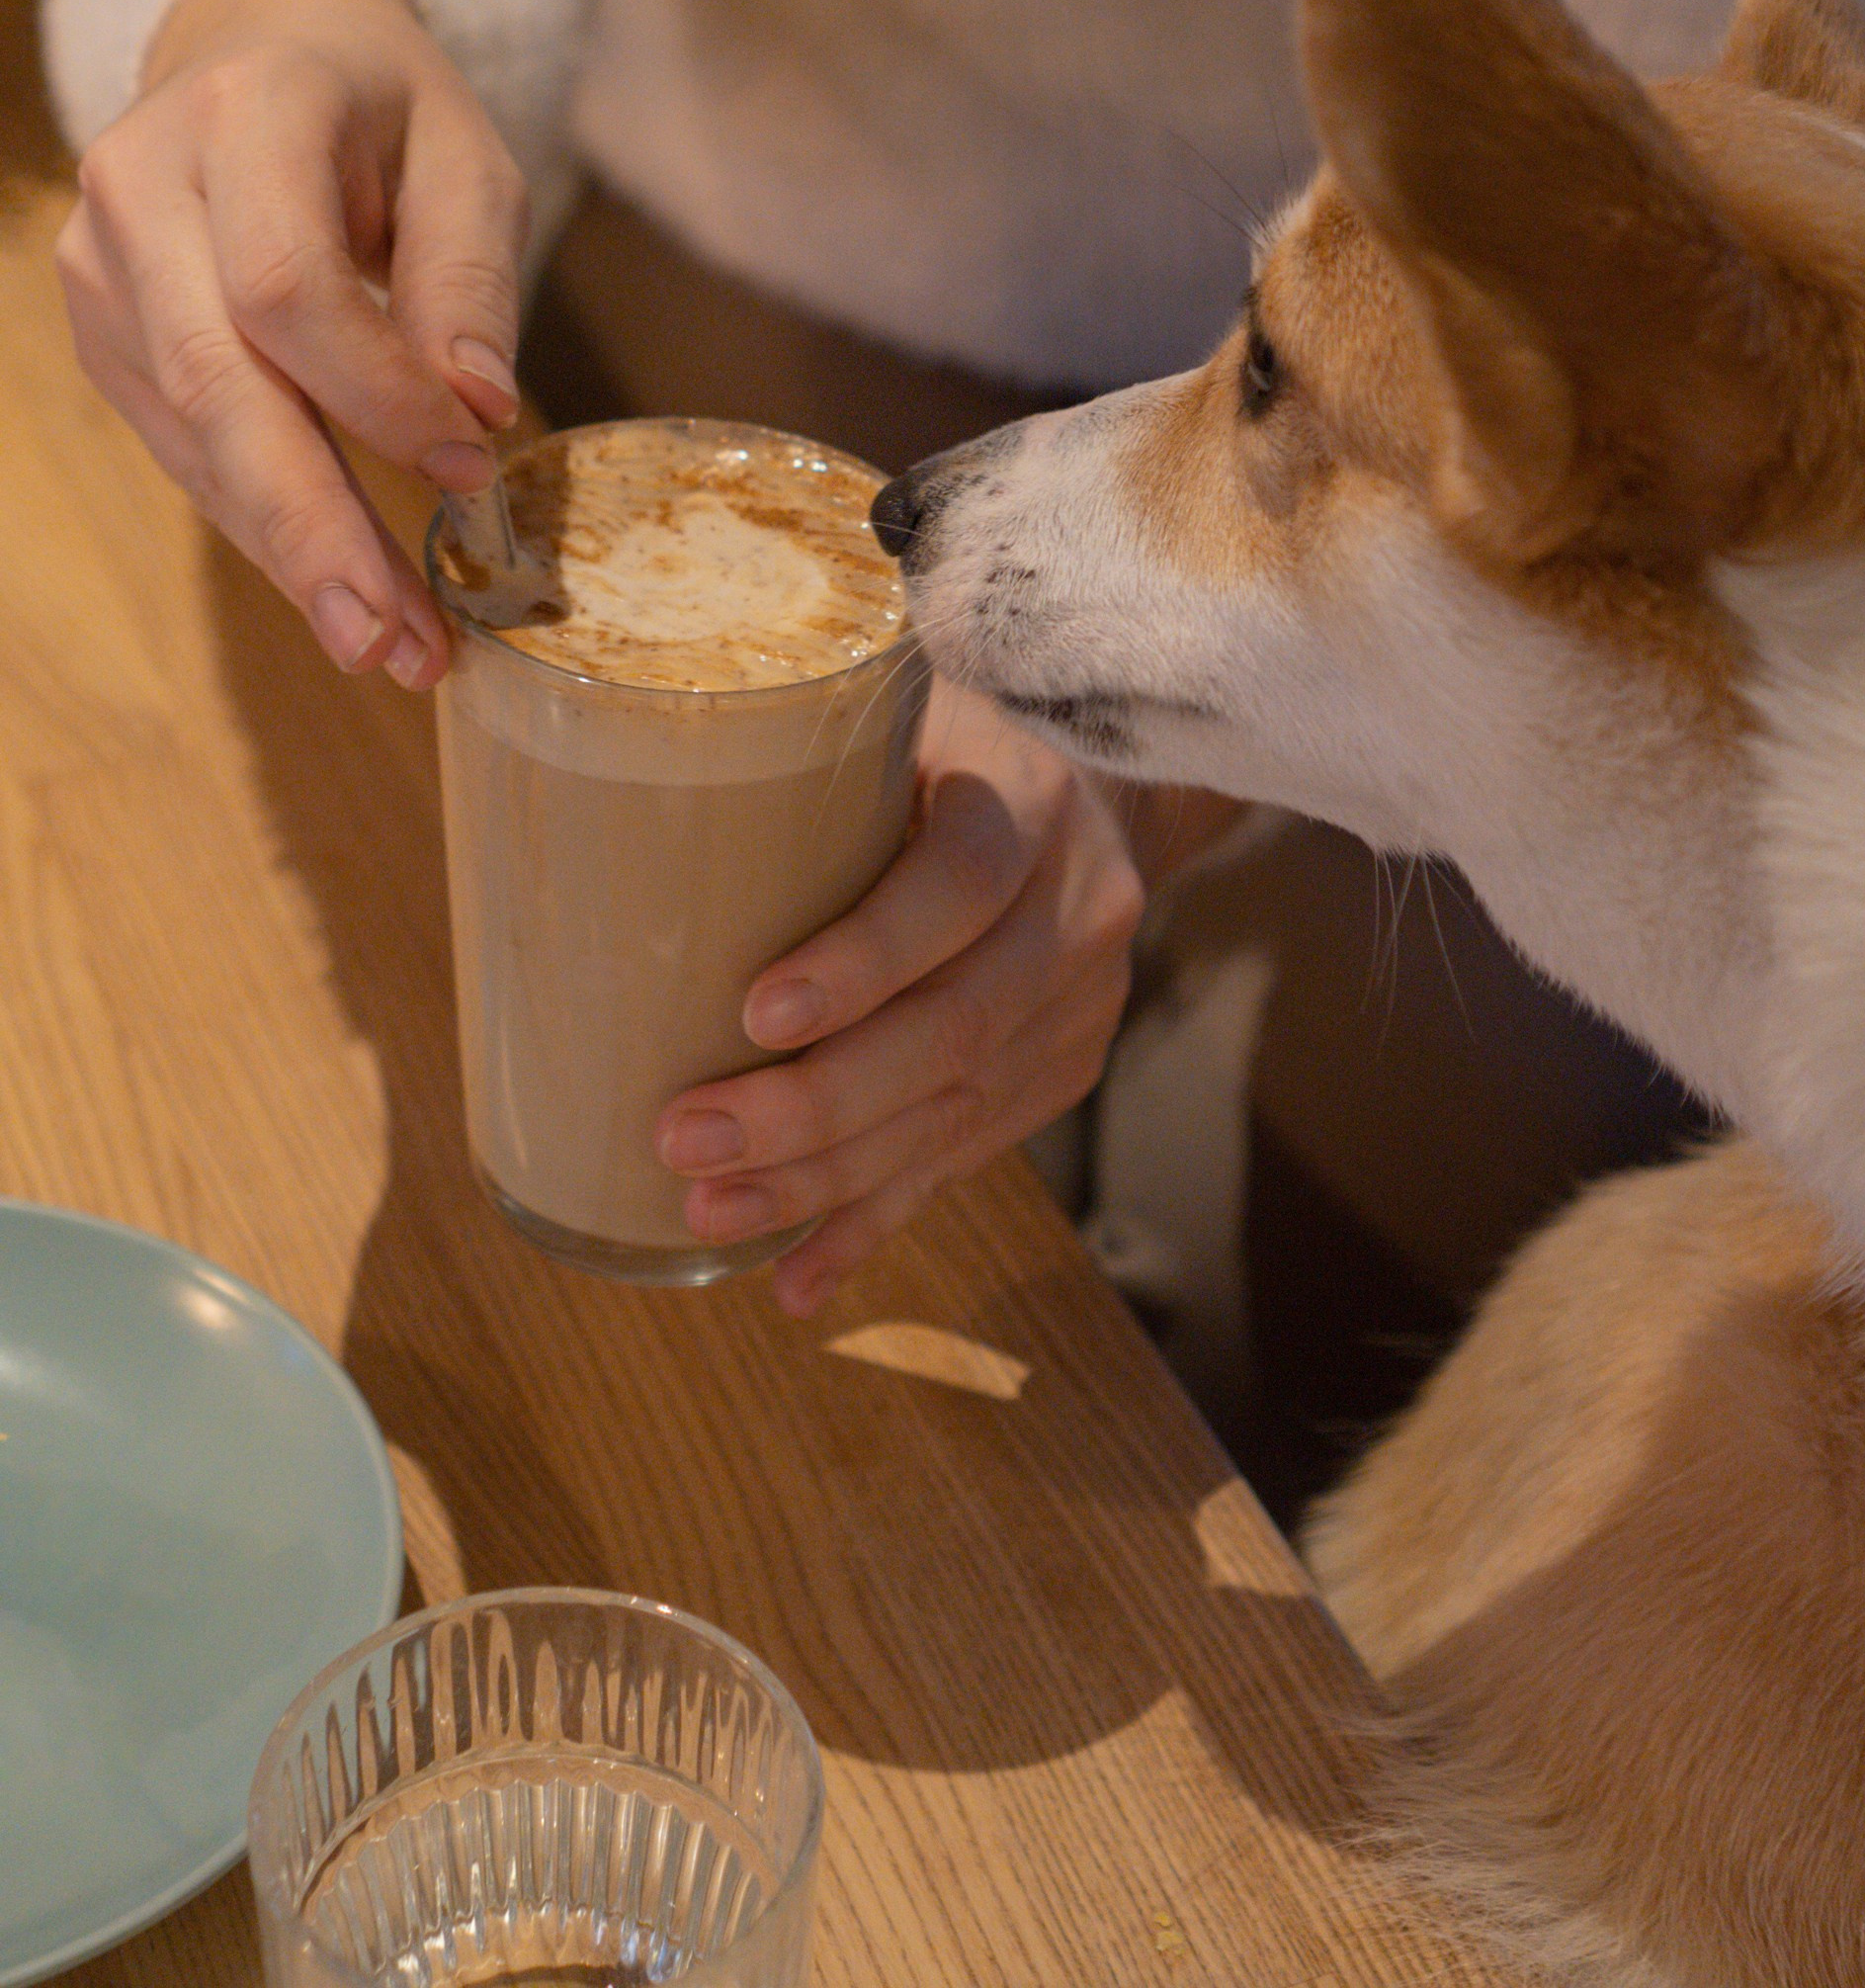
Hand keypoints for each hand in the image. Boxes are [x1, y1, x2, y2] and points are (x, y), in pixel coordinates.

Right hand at [55, 0, 527, 684]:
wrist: (260, 44)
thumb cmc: (381, 105)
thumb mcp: (465, 154)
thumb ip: (471, 274)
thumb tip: (479, 409)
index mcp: (244, 113)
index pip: (286, 285)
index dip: (376, 392)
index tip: (474, 464)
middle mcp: (142, 185)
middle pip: (218, 381)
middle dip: (311, 526)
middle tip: (395, 641)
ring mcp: (101, 264)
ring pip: (193, 434)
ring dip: (291, 552)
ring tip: (387, 645)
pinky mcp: (102, 330)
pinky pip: (184, 444)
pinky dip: (262, 522)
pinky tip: (337, 585)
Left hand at [657, 679, 1146, 1316]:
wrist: (1107, 799)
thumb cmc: (950, 746)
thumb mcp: (906, 714)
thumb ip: (811, 748)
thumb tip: (626, 785)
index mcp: (1029, 801)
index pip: (960, 885)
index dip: (865, 958)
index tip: (756, 1011)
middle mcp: (1074, 910)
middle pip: (952, 1027)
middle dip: (815, 1103)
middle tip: (686, 1136)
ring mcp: (1078, 1008)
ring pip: (952, 1114)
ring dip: (823, 1180)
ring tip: (707, 1209)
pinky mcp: (1059, 1075)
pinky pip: (961, 1161)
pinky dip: (870, 1225)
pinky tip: (794, 1280)